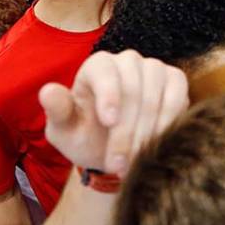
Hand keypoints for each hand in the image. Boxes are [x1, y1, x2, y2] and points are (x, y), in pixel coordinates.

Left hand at [39, 50, 188, 177]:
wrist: (113, 148)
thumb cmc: (84, 136)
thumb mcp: (64, 130)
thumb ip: (58, 111)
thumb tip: (47, 91)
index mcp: (97, 66)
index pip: (105, 72)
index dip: (108, 96)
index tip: (108, 123)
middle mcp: (127, 61)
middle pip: (133, 89)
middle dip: (126, 130)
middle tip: (117, 163)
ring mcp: (154, 69)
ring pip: (156, 96)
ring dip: (146, 132)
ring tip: (134, 161)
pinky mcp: (175, 81)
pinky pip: (177, 97)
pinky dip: (168, 123)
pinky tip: (156, 145)